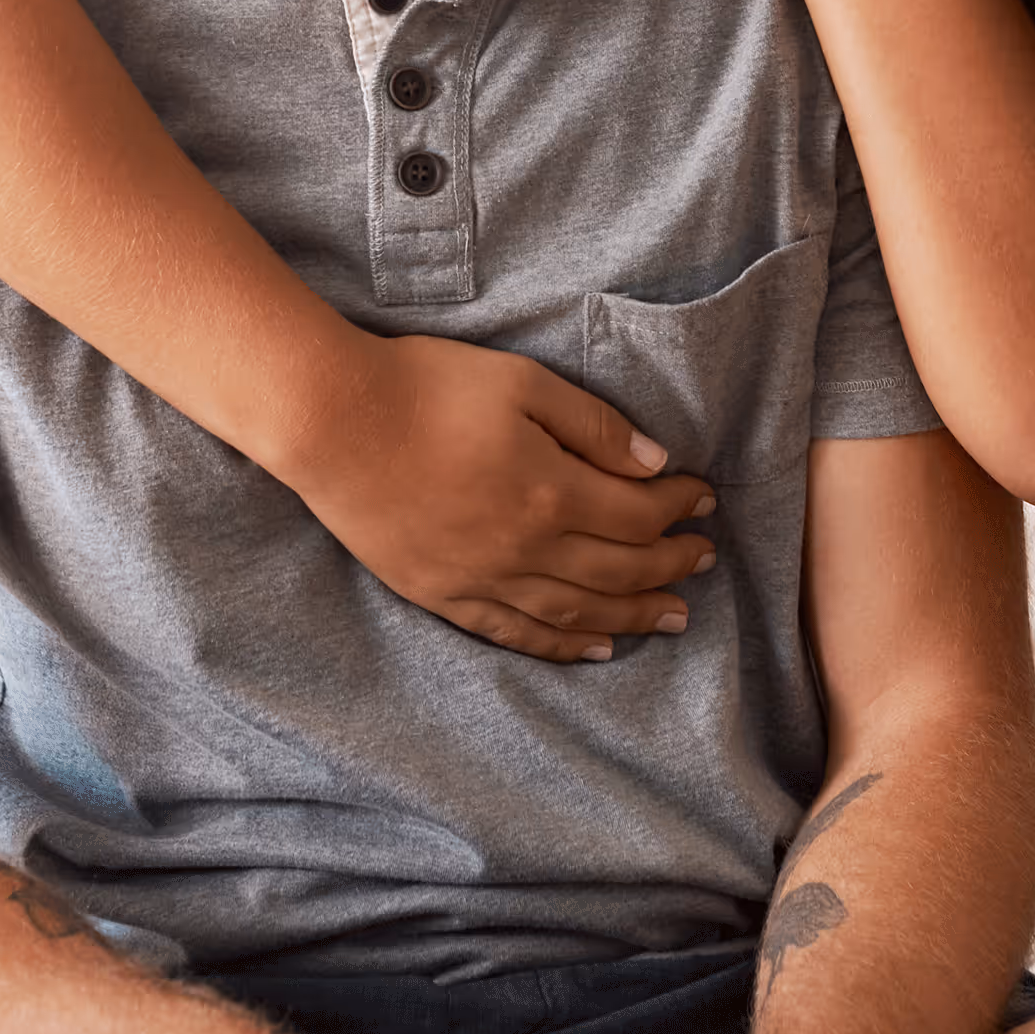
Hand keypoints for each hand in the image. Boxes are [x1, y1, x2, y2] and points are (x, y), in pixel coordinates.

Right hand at [276, 332, 719, 664]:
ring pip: (576, 614)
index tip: (703, 499)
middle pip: (618, 571)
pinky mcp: (442, 594)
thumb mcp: (522, 383)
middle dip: (670, 566)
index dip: (679, 508)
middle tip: (703, 562)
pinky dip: (561, 647)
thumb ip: (594, 426)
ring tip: (672, 618)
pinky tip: (595, 650)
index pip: (638, 514)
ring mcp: (480, 579)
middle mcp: (523, 548)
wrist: (331, 420)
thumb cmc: (426, 387)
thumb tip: (655, 465)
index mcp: (549, 491)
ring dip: (632, 617)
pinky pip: (515, 634)